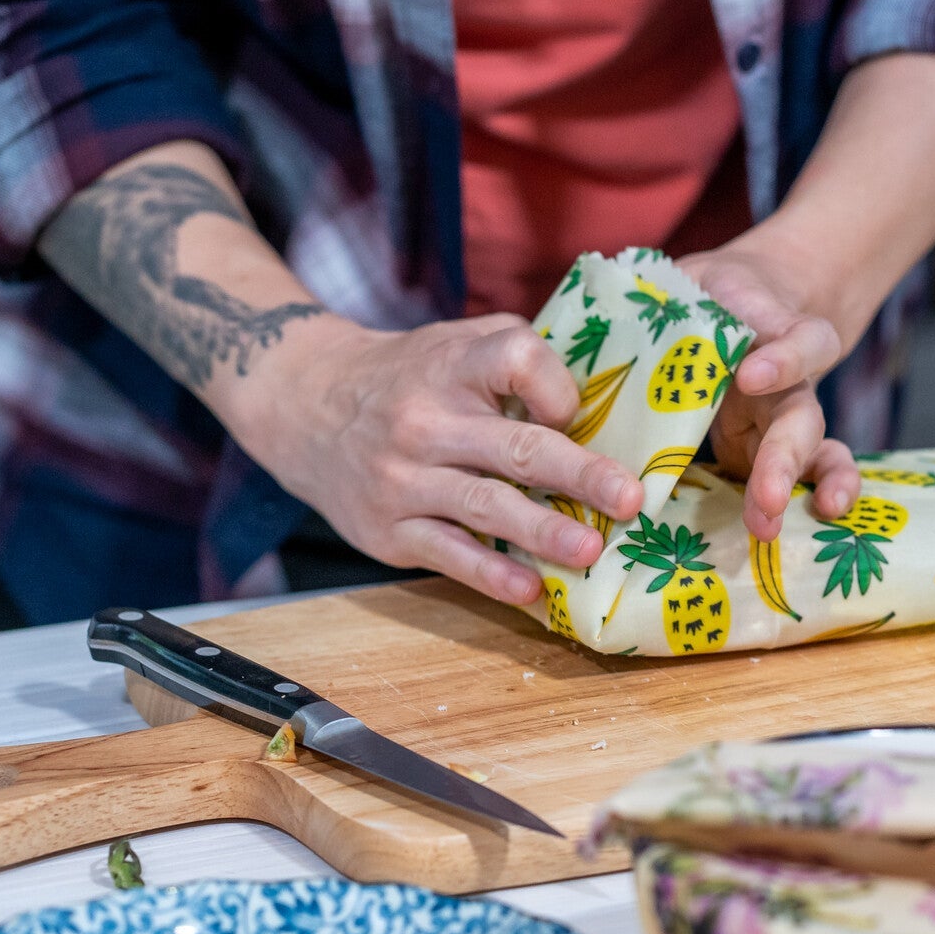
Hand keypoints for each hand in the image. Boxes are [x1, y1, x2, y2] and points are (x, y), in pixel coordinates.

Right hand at [234, 314, 644, 604]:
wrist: (306, 404)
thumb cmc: (408, 377)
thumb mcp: (453, 344)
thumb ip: (516, 357)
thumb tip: (601, 400)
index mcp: (453, 365)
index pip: (514, 359)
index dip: (554, 385)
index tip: (574, 412)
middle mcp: (427, 420)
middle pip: (514, 447)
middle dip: (579, 474)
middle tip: (629, 499)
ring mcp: (404, 478)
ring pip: (485, 507)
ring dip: (543, 531)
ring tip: (590, 549)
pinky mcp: (389, 529)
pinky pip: (449, 554)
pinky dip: (492, 575)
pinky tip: (532, 589)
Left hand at [677, 240, 859, 540]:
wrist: (737, 300)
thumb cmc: (702, 295)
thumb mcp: (682, 284)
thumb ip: (648, 305)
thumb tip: (562, 331)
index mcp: (774, 332)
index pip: (799, 341)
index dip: (782, 360)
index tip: (748, 375)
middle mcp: (788, 381)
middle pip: (801, 417)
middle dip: (783, 460)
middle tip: (766, 499)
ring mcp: (784, 420)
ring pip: (813, 451)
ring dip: (795, 491)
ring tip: (771, 527)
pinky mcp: (770, 452)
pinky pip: (803, 475)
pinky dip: (807, 498)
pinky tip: (795, 528)